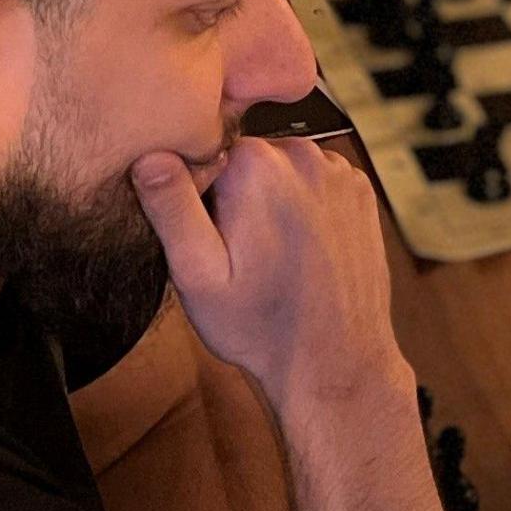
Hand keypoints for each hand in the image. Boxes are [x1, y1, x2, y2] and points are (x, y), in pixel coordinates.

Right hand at [133, 136, 403, 406]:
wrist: (334, 359)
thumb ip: (172, 208)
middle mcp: (302, 154)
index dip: (197, 195)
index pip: (202, 151)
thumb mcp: (197, 274)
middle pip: (244, 157)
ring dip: (271, 199)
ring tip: (272, 255)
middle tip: (239, 253)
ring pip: (280, 168)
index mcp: (255, 165)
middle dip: (234, 195)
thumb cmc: (261, 325)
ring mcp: (338, 171)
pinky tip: (300, 249)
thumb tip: (151, 156)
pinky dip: (304, 206)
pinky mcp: (360, 190)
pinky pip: (315, 182)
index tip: (210, 238)